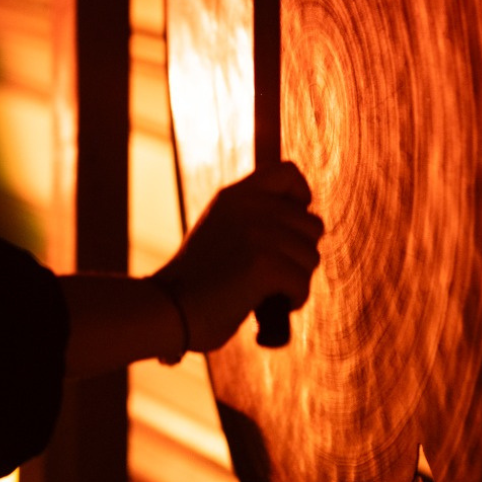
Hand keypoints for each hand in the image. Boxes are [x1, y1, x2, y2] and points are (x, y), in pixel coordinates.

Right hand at [152, 162, 322, 353]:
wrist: (169, 309)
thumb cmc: (198, 280)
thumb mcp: (223, 229)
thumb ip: (255, 216)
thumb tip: (306, 221)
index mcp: (236, 194)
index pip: (288, 172)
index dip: (300, 198)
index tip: (289, 227)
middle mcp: (249, 205)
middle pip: (312, 224)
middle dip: (300, 254)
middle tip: (273, 273)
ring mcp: (257, 232)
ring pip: (310, 257)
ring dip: (296, 280)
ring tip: (266, 291)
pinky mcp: (264, 263)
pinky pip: (302, 284)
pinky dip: (291, 301)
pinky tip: (267, 305)